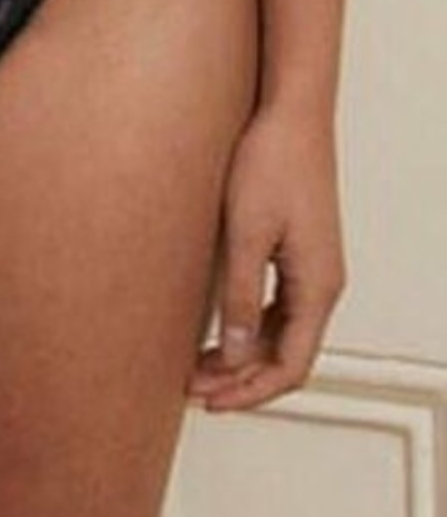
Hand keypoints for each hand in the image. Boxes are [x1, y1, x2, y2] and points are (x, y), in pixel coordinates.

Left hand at [186, 101, 346, 411]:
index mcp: (317, 287)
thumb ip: (241, 297)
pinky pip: (280, 308)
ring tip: (199, 365)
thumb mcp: (246, 233)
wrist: (290, 114)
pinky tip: (220, 329)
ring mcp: (313, 269)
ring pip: (283, 334)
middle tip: (194, 388)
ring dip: (245, 356)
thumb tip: (238, 355)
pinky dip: (251, 328)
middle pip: (288, 356)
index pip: (291, 367)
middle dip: (242, 380)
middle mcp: (322, 284)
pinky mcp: (299, 253)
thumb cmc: (271, 162)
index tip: (212, 401)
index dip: (251, 393)